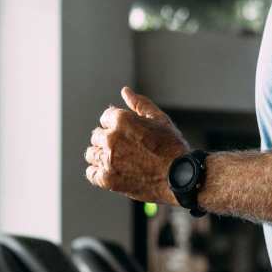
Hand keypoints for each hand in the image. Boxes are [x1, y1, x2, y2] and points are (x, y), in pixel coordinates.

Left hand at [85, 87, 189, 204]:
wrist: (180, 177)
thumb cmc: (173, 147)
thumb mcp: (160, 120)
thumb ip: (140, 104)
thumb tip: (125, 91)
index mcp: (122, 120)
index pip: (106, 118)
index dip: (117, 125)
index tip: (128, 135)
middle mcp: (111, 138)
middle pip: (97, 136)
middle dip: (108, 140)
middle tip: (126, 151)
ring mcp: (108, 160)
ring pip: (91, 154)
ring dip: (101, 156)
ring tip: (119, 162)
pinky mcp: (107, 179)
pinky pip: (91, 174)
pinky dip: (99, 173)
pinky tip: (113, 173)